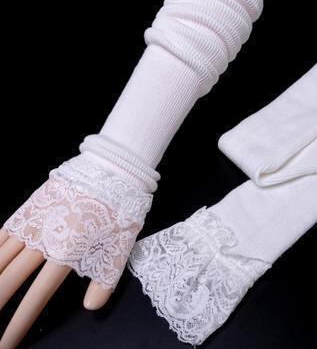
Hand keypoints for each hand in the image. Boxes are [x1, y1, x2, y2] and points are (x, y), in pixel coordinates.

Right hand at [0, 155, 151, 347]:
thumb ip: (105, 280)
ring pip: (3, 255)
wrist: (113, 170)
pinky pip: (5, 231)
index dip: (20, 321)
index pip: (38, 295)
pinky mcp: (32, 205)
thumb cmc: (120, 209)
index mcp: (67, 253)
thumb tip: (90, 307)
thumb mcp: (120, 247)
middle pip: (12, 278)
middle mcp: (45, 239)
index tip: (7, 342)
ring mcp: (35, 221)